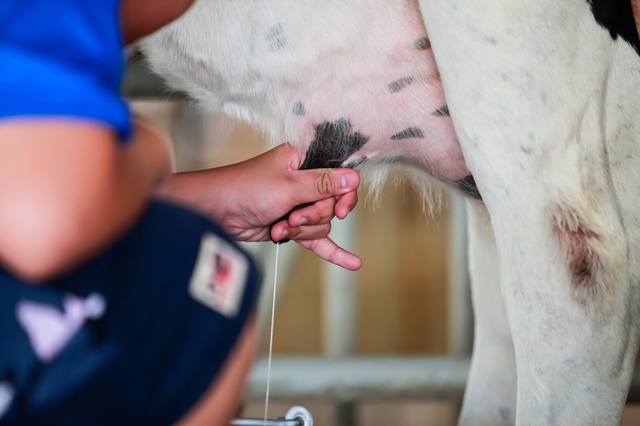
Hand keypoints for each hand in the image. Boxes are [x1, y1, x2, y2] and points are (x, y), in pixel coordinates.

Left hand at [158, 144, 361, 269]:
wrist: (216, 211)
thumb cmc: (245, 189)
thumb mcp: (288, 186)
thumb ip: (323, 185)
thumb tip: (353, 177)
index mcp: (304, 160)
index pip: (340, 177)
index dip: (344, 195)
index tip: (341, 210)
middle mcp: (303, 181)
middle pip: (331, 205)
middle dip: (313, 215)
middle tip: (292, 216)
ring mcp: (298, 204)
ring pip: (322, 224)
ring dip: (301, 230)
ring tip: (279, 226)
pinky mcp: (291, 225)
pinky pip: (317, 240)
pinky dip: (332, 251)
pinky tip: (352, 262)